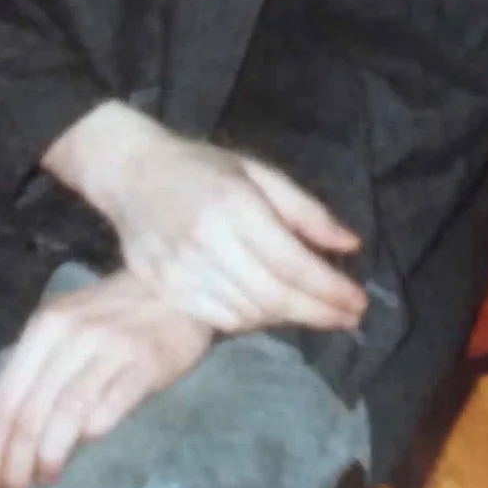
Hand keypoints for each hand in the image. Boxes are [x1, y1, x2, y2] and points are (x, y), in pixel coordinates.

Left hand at [0, 270, 213, 487]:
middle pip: (27, 413)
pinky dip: (88, 437)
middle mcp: (70, 335)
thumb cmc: (114, 313)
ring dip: (46, 459)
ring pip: (64, 416)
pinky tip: (81, 451)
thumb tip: (10, 440)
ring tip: (42, 481)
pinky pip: (107, 410)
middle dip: (12, 466)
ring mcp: (109, 348)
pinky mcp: (144, 364)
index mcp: (43, 327)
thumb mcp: (67, 328)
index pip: (2, 399)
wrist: (177, 285)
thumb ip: (40, 372)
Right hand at [42, 104, 364, 334]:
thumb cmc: (200, 166)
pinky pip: (219, 319)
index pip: (293, 263)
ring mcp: (182, 269)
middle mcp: (208, 241)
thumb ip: (305, 210)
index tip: (358, 302)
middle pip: (274, 296)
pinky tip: (269, 311)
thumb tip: (349, 244)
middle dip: (318, 313)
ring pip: (248, 313)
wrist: (130, 171)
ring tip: (312, 311)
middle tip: (348, 318)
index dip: (330, 289)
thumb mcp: (258, 171)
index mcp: (235, 205)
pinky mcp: (165, 288)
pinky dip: (251, 321)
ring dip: (287, 319)